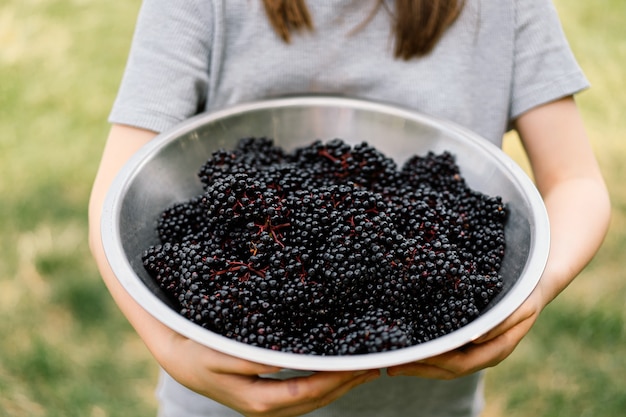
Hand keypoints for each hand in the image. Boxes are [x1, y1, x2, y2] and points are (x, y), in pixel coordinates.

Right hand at [157, 333, 379, 416]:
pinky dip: (323, 387)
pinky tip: (334, 374)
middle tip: (372, 366)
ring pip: (312, 402)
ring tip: (361, 371)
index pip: (308, 391)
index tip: (358, 363)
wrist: (181, 362)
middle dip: (345, 384)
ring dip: (339, 387)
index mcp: (259, 400)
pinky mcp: (266, 399)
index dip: (335, 378)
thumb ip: (253, 360)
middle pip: (316, 400)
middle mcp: (267, 409)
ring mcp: (267, 408)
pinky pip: (303, 397)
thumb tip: (286, 361)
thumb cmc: (200, 354)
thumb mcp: (222, 355)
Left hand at [387, 281, 546, 378]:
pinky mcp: (468, 338)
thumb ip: (500, 322)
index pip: (459, 363)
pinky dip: (427, 351)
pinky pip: (446, 350)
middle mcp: (483, 353)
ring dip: (419, 364)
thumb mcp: (520, 305)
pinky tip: (411, 343)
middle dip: (419, 369)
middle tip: (391, 365)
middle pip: (447, 369)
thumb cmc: (527, 292)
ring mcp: (475, 348)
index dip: (434, 363)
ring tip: (394, 360)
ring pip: (444, 363)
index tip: (412, 357)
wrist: (535, 284)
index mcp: (496, 349)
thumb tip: (475, 337)